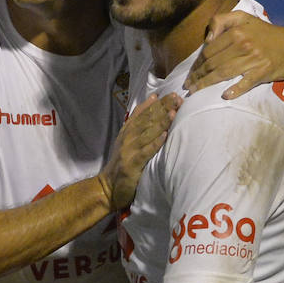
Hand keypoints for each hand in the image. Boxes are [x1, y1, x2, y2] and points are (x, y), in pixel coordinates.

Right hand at [97, 92, 180, 209]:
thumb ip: (138, 126)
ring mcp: (128, 151)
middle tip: (176, 98)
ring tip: (173, 112)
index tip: (169, 95)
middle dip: (162, 108)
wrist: (107, 187)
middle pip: (146, 120)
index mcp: (126, 132)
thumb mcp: (127, 142)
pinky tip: (164, 136)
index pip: (141, 113)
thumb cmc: (122, 165)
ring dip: (160, 122)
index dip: (156, 103)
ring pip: (147, 133)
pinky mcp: (131, 164)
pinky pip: (145, 152)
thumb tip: (153, 105)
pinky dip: (155, 143)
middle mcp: (127, 138)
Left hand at [185, 12, 283, 99]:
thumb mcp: (243, 18)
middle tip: (187, 86)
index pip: (208, 51)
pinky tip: (225, 95)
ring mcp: (253, 60)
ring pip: (223, 73)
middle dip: (197, 76)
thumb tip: (207, 38)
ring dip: (206, 84)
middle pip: (213, 63)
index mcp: (236, 32)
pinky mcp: (262, 72)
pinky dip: (235, 90)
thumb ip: (221, 21)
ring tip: (194, 91)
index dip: (196, 63)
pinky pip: (246, 83)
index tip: (189, 73)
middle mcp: (243, 45)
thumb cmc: (264, 33)